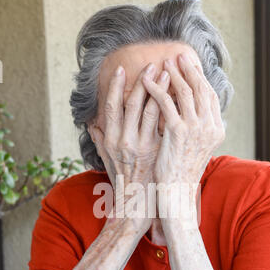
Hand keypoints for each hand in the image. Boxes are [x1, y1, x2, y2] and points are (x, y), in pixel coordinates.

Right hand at [88, 63, 170, 230]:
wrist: (137, 204)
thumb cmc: (123, 181)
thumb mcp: (106, 160)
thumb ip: (100, 140)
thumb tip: (91, 123)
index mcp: (111, 140)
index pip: (112, 106)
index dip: (116, 86)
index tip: (122, 69)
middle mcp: (125, 141)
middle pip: (133, 104)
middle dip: (143, 82)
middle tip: (153, 65)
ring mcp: (142, 146)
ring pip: (151, 111)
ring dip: (160, 90)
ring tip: (169, 74)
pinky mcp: (158, 151)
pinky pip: (165, 125)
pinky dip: (171, 108)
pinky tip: (179, 97)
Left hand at [142, 52, 224, 187]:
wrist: (176, 191)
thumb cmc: (181, 171)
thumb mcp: (195, 148)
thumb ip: (196, 128)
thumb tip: (190, 112)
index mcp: (216, 130)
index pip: (210, 96)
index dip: (200, 78)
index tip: (190, 66)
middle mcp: (210, 127)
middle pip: (201, 89)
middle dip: (189, 70)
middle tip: (178, 56)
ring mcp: (195, 129)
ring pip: (185, 92)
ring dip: (173, 74)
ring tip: (163, 63)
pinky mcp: (178, 132)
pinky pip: (166, 103)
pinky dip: (156, 89)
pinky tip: (147, 81)